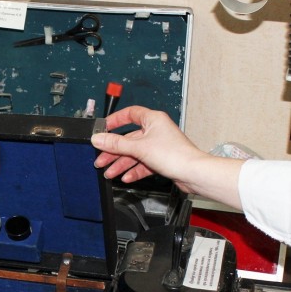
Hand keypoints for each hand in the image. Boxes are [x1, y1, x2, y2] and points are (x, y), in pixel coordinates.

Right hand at [91, 106, 207, 193]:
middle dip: (114, 151)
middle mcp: (156, 131)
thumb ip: (115, 144)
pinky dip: (134, 170)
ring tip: (110, 173)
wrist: (193, 174)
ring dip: (121, 164)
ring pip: (134, 153)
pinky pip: (143, 164)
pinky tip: (126, 177)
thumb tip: (98, 138)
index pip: (130, 114)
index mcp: (153, 120)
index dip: (115, 120)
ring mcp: (158, 146)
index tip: (103, 129)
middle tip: (101, 159)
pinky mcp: (161, 160)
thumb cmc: (175, 155)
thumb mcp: (138, 148)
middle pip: (129, 138)